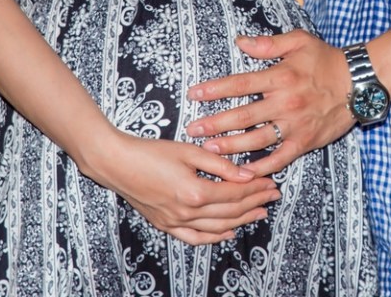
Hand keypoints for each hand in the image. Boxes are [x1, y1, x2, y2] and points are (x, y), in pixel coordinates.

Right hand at [84, 131, 281, 245]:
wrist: (117, 163)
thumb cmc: (151, 152)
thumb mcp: (189, 151)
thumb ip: (220, 164)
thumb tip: (247, 174)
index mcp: (195, 192)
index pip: (236, 193)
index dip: (256, 188)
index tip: (271, 182)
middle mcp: (187, 212)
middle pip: (231, 211)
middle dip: (255, 203)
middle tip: (273, 195)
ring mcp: (175, 222)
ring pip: (217, 227)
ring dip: (242, 220)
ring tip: (260, 213)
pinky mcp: (166, 225)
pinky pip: (195, 238)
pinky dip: (214, 237)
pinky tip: (228, 232)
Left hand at [184, 31, 354, 176]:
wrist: (359, 82)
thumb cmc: (326, 60)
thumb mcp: (299, 41)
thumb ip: (268, 44)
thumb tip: (240, 42)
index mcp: (281, 76)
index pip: (240, 84)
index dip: (215, 90)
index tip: (194, 95)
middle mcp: (286, 102)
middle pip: (243, 116)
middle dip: (215, 124)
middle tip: (193, 130)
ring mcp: (295, 125)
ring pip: (256, 140)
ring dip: (231, 147)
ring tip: (209, 151)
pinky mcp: (305, 142)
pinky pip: (279, 158)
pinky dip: (261, 167)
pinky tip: (243, 172)